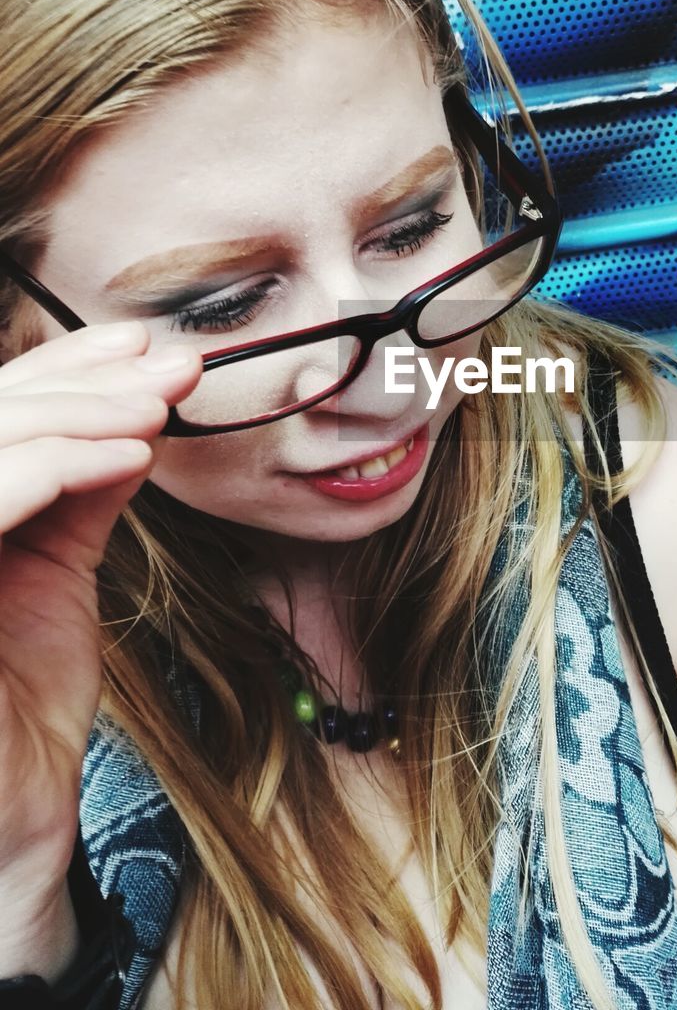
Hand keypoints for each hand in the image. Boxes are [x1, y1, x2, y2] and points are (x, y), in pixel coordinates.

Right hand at [0, 321, 200, 912]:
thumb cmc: (21, 705)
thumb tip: (134, 423)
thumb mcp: (57, 574)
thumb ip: (82, 498)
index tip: (142, 347)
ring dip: (81, 410)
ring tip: (160, 405)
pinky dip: (58, 466)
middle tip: (170, 368)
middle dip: (85, 377)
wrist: (8, 819)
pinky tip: (128, 455)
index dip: (63, 366)